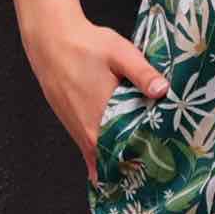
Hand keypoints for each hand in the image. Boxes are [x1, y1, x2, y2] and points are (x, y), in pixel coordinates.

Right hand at [25, 14, 169, 185]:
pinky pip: (89, 147)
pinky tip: (116, 156)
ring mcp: (77, 129)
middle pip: (114, 159)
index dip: (145, 162)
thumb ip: (143, 74)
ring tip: (142, 167)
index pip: (126, 153)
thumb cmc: (86, 46)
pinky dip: (103, 153)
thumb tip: (163, 91)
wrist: (51, 41)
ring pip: (100, 155)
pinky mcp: (71, 123)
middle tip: (159, 172)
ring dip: (119, 160)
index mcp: (100, 119)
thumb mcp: (121, 54)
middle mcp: (86, 131)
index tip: (162, 170)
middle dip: (135, 165)